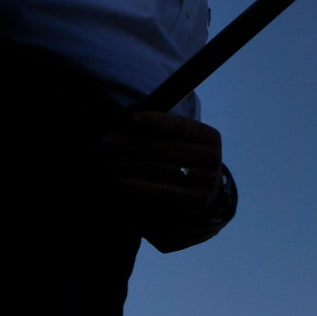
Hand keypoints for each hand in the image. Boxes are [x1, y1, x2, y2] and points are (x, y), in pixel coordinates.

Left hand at [94, 109, 223, 209]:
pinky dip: (140, 186)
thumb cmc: (185, 160)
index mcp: (210, 137)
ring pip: (160, 169)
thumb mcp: (185, 142)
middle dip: (131, 143)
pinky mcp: (195, 200)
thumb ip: (165, 130)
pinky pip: (163, 191)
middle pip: (164, 148)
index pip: (181, 126)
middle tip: (104, 141)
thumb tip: (130, 115)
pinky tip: (121, 180)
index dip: (156, 121)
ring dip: (129, 164)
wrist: (206, 193)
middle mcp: (212, 158)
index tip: (131, 118)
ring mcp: (205, 181)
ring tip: (106, 160)